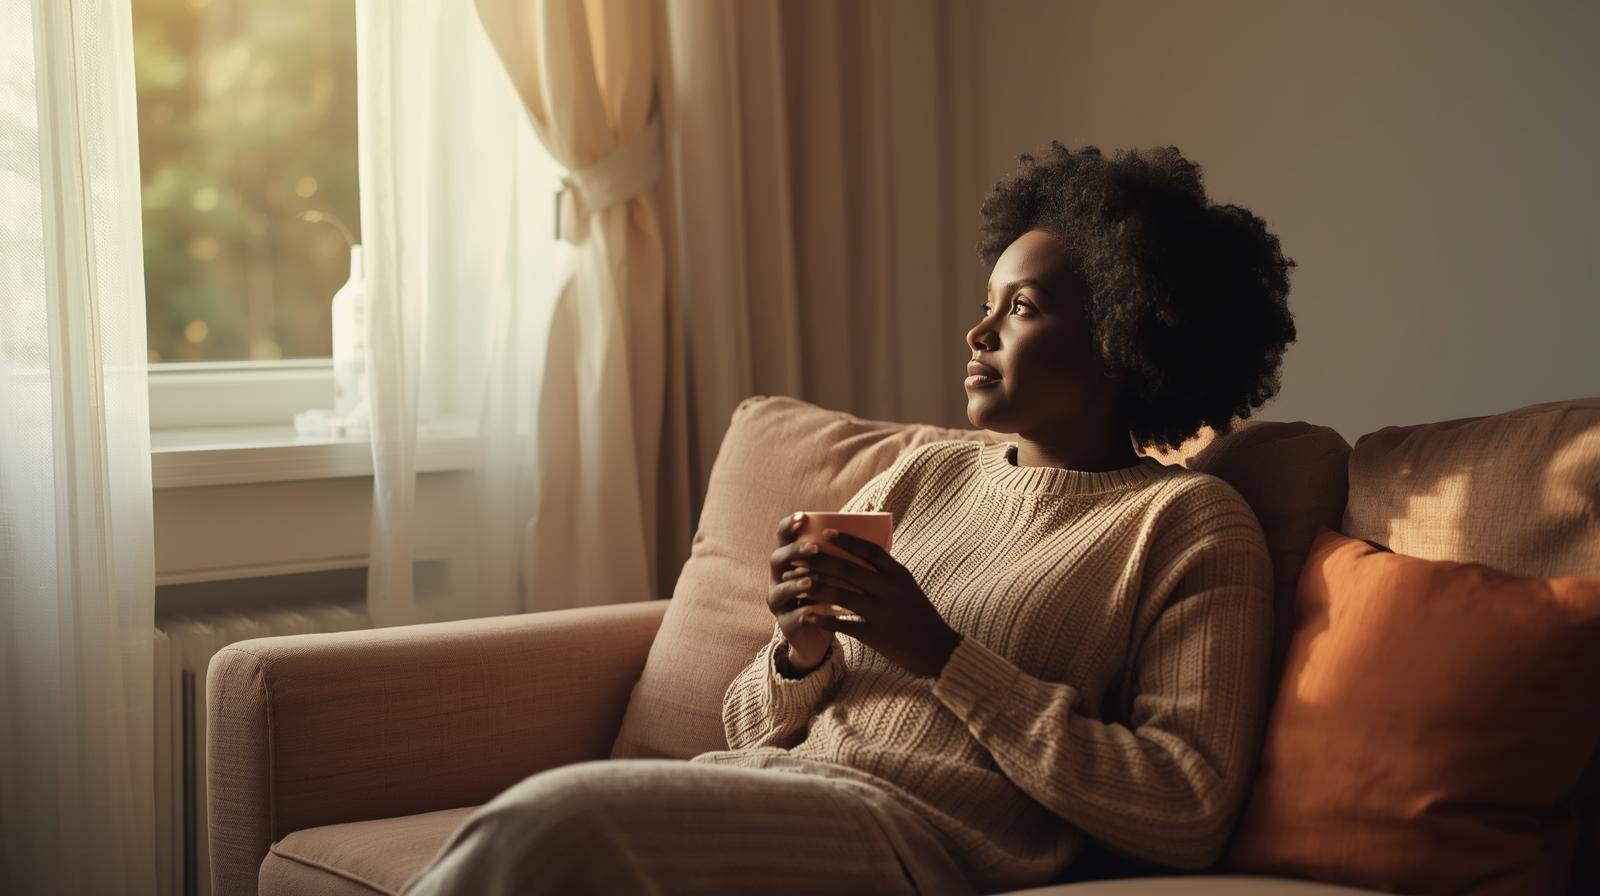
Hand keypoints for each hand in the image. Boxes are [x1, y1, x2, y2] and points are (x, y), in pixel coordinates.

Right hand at [767, 512, 836, 673]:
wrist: (821, 632)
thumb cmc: (833, 593)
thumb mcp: (839, 567)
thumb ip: (848, 541)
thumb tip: (871, 506)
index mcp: (791, 558)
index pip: (784, 535)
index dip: (790, 525)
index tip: (803, 517)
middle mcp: (779, 576)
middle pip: (778, 558)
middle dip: (796, 552)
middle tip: (815, 548)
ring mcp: (779, 600)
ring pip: (781, 589)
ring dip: (796, 585)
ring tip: (811, 581)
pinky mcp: (785, 623)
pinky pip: (791, 617)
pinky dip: (802, 614)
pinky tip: (812, 612)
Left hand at [782, 528, 962, 678]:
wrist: (937, 649)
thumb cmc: (919, 614)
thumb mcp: (907, 586)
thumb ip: (887, 571)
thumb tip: (863, 551)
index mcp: (898, 574)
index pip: (870, 550)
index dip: (846, 540)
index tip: (825, 532)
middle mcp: (890, 589)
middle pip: (848, 570)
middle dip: (820, 561)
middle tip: (798, 556)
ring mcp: (881, 612)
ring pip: (841, 595)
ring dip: (815, 587)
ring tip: (795, 582)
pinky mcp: (874, 634)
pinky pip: (842, 624)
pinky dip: (822, 620)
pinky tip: (805, 615)